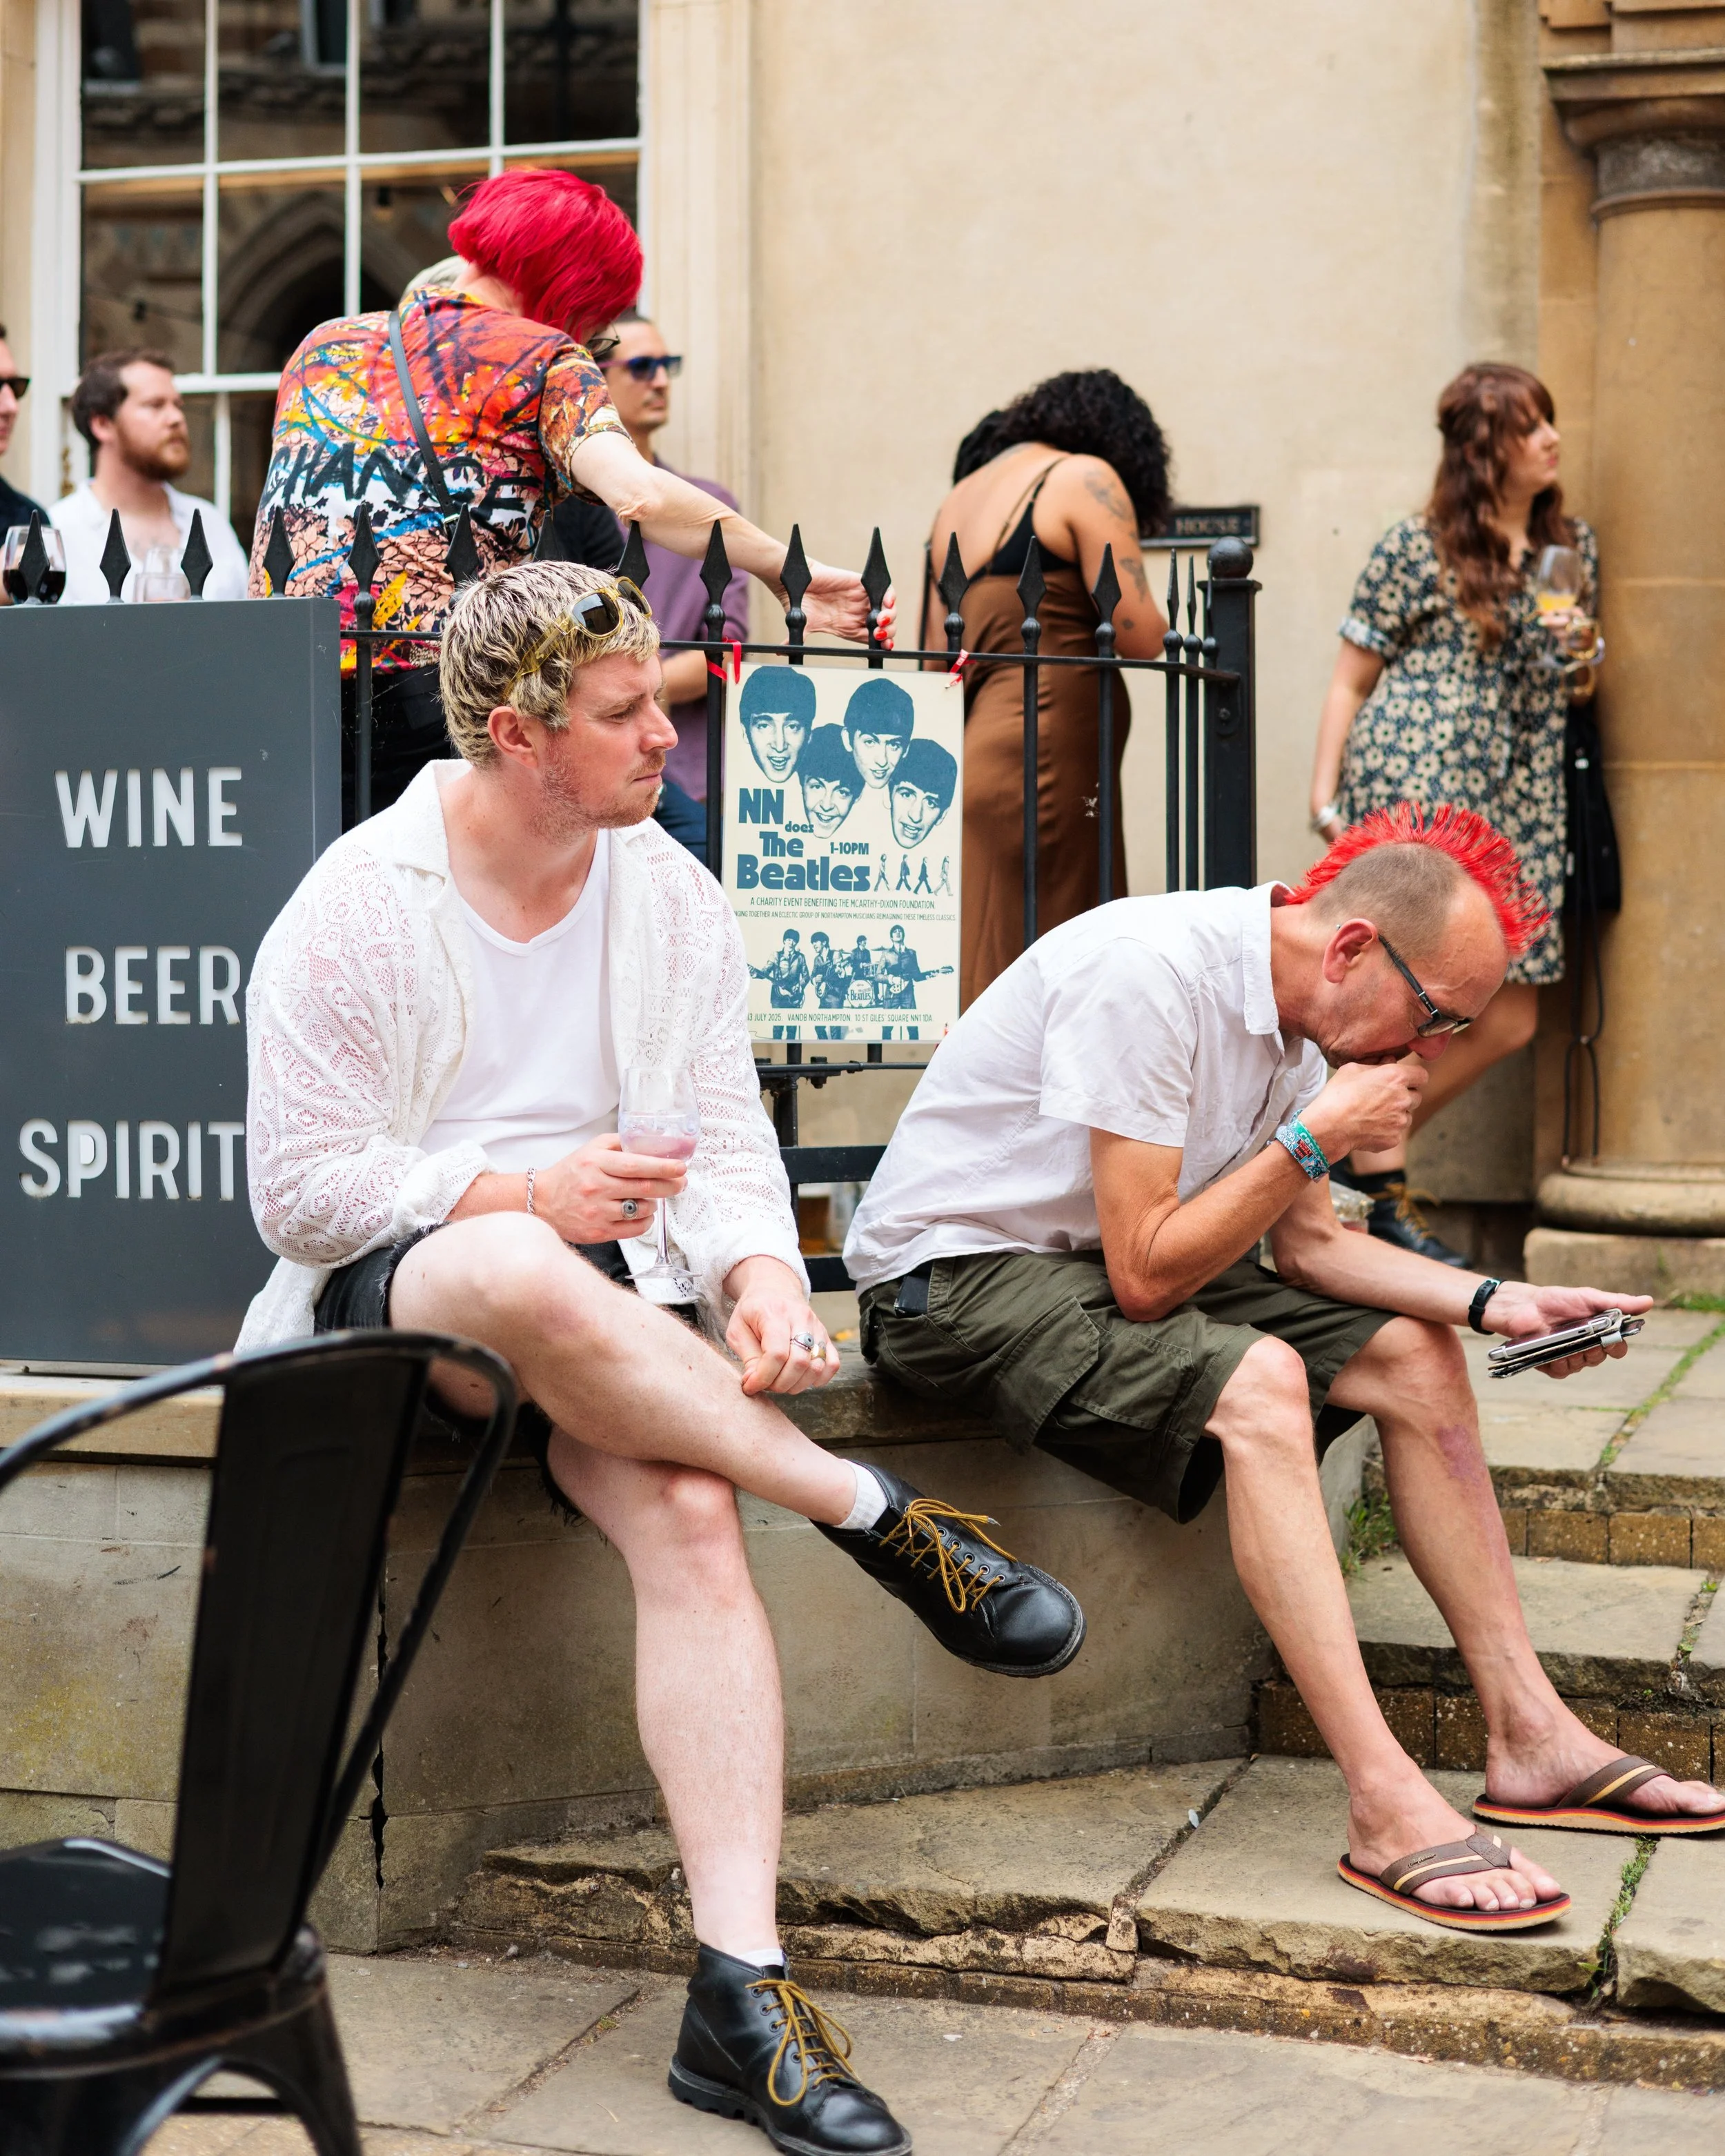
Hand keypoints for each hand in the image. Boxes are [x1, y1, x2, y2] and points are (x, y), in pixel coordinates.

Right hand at [532, 1133, 686, 1244]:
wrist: (542, 1201)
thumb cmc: (571, 1173)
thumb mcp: (591, 1149)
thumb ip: (619, 1143)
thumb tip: (650, 1143)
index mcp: (596, 1163)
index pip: (637, 1165)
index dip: (663, 1167)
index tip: (681, 1167)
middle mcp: (597, 1187)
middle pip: (645, 1188)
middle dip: (669, 1185)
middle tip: (680, 1182)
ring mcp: (598, 1212)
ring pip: (642, 1209)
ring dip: (654, 1203)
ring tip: (651, 1197)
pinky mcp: (599, 1232)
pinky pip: (635, 1228)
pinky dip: (646, 1221)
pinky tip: (641, 1213)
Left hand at [723, 1255, 840, 1394]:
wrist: (773, 1288)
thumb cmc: (753, 1310)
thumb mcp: (737, 1330)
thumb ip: (748, 1357)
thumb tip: (755, 1382)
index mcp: (775, 1313)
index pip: (776, 1354)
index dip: (763, 1377)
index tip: (751, 1386)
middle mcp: (800, 1318)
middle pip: (799, 1362)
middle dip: (780, 1384)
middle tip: (766, 1385)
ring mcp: (817, 1326)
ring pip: (817, 1366)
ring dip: (797, 1384)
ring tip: (781, 1381)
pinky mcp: (826, 1336)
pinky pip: (832, 1364)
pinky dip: (819, 1378)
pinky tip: (802, 1379)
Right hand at [800, 561, 896, 646]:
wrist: (797, 580)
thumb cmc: (800, 602)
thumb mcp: (802, 625)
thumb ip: (798, 639)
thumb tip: (781, 651)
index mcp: (849, 628)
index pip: (874, 639)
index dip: (883, 644)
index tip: (884, 646)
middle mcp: (858, 614)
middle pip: (885, 626)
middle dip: (888, 632)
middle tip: (880, 634)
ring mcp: (862, 600)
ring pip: (888, 610)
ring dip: (890, 617)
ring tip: (880, 621)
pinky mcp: (863, 585)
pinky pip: (884, 590)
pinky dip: (889, 597)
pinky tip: (885, 603)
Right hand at [1302, 1057, 1427, 1162]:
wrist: (1329, 1126)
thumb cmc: (1337, 1095)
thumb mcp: (1352, 1070)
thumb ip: (1375, 1064)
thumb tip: (1388, 1061)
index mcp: (1396, 1077)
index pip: (1421, 1075)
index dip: (1413, 1077)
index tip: (1404, 1080)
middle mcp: (1403, 1098)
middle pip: (1416, 1096)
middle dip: (1404, 1096)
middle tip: (1384, 1098)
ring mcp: (1400, 1120)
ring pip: (1406, 1115)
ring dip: (1396, 1114)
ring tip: (1374, 1114)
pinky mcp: (1394, 1138)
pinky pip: (1395, 1132)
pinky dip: (1386, 1130)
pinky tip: (1369, 1127)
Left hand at [1481, 1282, 1653, 1379]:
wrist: (1524, 1306)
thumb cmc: (1557, 1300)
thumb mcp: (1589, 1298)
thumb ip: (1618, 1303)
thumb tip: (1648, 1302)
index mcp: (1599, 1332)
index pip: (1617, 1349)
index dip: (1617, 1347)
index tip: (1612, 1340)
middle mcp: (1586, 1347)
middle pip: (1599, 1359)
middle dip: (1594, 1350)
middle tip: (1586, 1339)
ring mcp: (1569, 1357)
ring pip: (1581, 1366)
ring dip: (1575, 1356)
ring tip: (1566, 1342)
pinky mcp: (1551, 1364)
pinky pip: (1562, 1372)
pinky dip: (1559, 1363)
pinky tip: (1553, 1352)